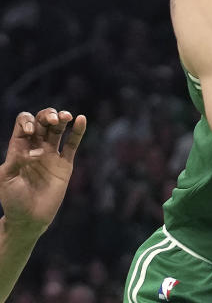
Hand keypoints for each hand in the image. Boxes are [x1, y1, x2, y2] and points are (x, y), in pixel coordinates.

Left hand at [0, 108, 85, 235]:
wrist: (28, 218)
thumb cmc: (12, 200)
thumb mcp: (5, 179)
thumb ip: (14, 160)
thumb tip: (29, 148)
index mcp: (18, 148)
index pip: (24, 124)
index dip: (28, 122)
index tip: (31, 133)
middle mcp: (36, 148)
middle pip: (42, 122)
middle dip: (47, 116)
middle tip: (52, 120)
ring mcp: (51, 155)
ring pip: (58, 130)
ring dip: (62, 119)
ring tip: (66, 116)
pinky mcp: (65, 164)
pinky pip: (72, 144)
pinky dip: (78, 131)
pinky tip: (81, 119)